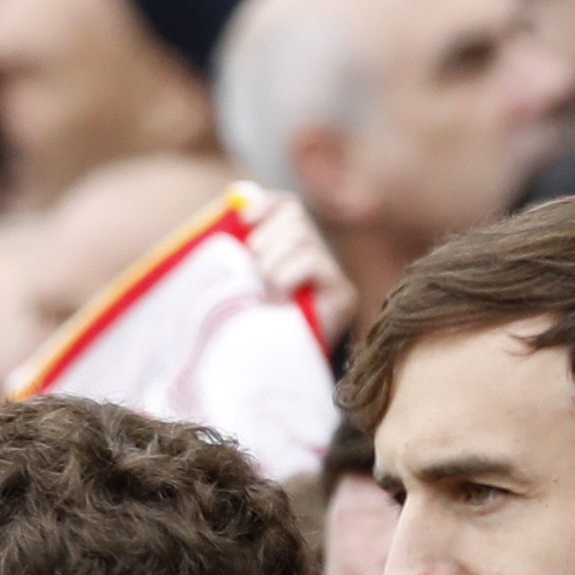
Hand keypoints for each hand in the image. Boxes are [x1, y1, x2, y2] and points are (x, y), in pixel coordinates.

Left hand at [236, 188, 358, 346]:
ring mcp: (334, 274)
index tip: (243, 218)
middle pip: (295, 216)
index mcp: (292, 250)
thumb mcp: (238, 280)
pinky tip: (281, 299)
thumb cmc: (250, 325)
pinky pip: (311, 260)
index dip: (267, 204)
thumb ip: (237, 250)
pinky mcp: (343, 293)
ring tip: (266, 292)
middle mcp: (319, 256)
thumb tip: (231, 206)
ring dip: (272, 263)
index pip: (288, 207)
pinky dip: (286, 275)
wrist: (271, 371)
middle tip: (255, 273)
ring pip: (302, 235)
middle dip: (265, 240)